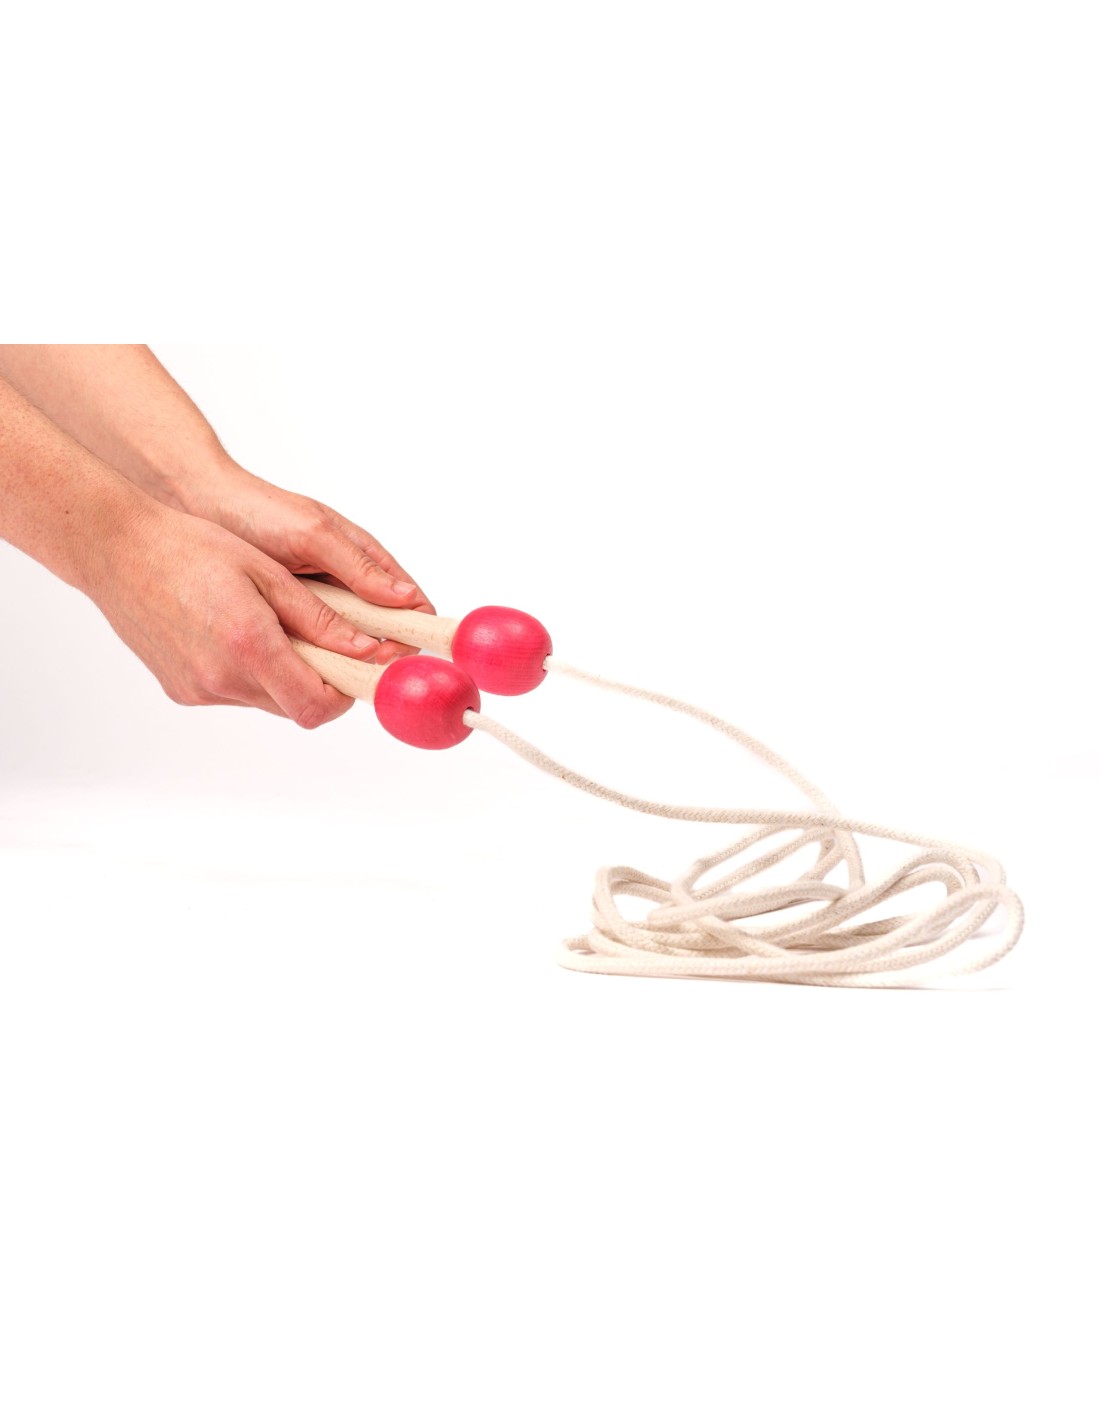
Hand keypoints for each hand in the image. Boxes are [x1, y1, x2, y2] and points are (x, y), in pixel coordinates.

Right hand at [90, 501, 381, 727]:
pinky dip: (249, 674)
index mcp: (250, 645)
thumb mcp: (268, 574)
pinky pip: (234, 694)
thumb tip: (365, 650)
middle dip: (319, 682)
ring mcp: (199, 689)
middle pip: (296, 707)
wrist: (117, 551)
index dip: (346, 694)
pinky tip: (236, 633)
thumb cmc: (191, 548)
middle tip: (323, 644)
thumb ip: (320, 620)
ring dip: (284, 676)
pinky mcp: (182, 691)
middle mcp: (222, 677)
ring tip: (272, 627)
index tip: (357, 671)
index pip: (318, 705)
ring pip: (267, 701)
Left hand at [184, 464, 434, 663]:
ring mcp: (322, 607)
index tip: (390, 656)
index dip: (411, 635)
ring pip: (348, 648)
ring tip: (321, 671)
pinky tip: (297, 666)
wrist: (202, 509)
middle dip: (376, 658)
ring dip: (342, 662)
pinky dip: (311, 660)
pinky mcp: (293, 622)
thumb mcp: (314, 535)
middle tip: (353, 672)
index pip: (412, 607)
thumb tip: (406, 600)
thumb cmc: (260, 511)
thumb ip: (359, 567)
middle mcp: (350, 589)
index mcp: (368, 562)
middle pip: (384, 636)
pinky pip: (313, 649)